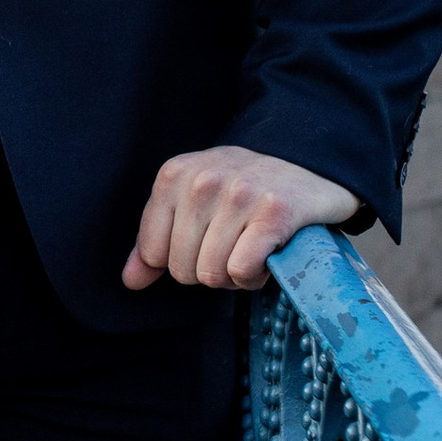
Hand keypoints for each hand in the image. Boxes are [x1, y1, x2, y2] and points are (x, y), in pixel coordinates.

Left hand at [122, 145, 356, 292]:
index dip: (181, 261)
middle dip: (210, 271)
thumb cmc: (246, 188)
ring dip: (236, 276)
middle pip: (183, 269)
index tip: (206, 242)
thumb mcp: (193, 201)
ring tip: (253, 248)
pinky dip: (255, 276)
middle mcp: (202, 181)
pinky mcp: (273, 213)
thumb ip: (156, 240)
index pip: (154, 252)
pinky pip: (242, 271)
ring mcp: (238, 195)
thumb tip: (131, 281)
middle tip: (235, 246)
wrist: (310, 160)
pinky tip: (268, 255)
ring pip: (213, 274)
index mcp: (174, 175)